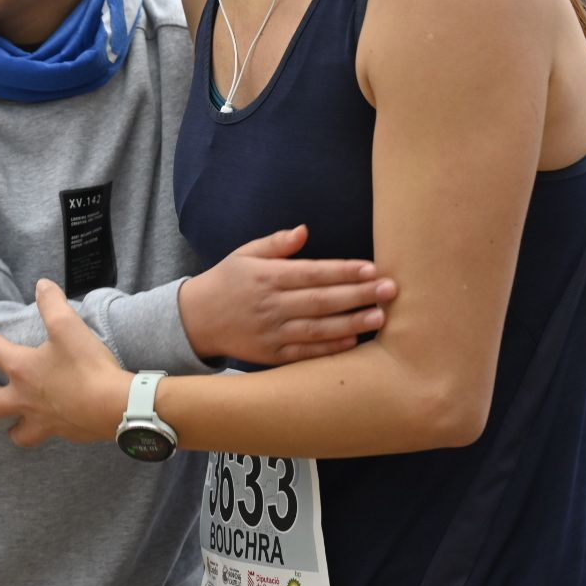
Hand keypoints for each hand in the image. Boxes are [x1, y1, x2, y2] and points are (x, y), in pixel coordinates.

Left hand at [0, 279, 130, 447]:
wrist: (117, 407)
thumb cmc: (88, 367)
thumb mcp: (70, 328)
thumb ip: (53, 304)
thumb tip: (42, 285)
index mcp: (22, 369)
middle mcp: (25, 398)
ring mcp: (43, 420)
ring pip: (15, 431)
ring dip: (8, 428)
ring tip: (7, 426)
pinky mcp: (63, 432)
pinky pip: (45, 434)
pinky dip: (43, 430)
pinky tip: (50, 424)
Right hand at [178, 225, 393, 363]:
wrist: (195, 320)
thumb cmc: (227, 281)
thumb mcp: (245, 254)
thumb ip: (276, 244)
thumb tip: (305, 230)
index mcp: (267, 277)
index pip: (312, 273)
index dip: (343, 271)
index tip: (371, 268)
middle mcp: (271, 305)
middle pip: (322, 301)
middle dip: (359, 295)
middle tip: (390, 290)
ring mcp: (272, 333)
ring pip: (319, 329)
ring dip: (352, 323)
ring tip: (380, 316)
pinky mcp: (272, 355)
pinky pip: (306, 353)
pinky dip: (330, 349)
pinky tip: (354, 342)